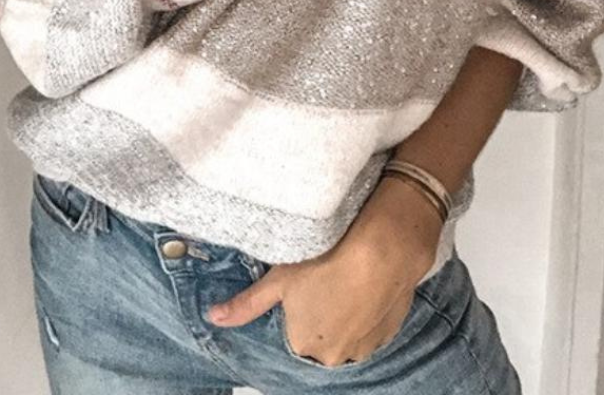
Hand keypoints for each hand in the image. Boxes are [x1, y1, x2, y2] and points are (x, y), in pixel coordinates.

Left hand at [205, 175, 442, 366]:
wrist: (383, 248)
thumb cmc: (325, 259)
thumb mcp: (278, 278)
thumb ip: (247, 304)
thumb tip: (212, 319)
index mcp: (303, 344)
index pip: (295, 329)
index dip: (300, 303)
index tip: (306, 280)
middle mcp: (333, 355)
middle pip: (321, 335)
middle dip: (322, 311)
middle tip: (325, 274)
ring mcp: (365, 346)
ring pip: (349, 330)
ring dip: (347, 312)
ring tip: (348, 275)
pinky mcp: (390, 331)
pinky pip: (373, 325)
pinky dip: (369, 308)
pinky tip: (368, 281)